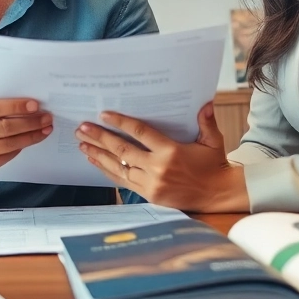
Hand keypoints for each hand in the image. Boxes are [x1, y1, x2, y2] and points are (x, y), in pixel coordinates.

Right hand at [0, 90, 52, 181]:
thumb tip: (12, 93)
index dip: (16, 106)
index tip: (35, 104)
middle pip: (5, 128)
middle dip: (30, 122)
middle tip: (47, 117)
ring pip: (9, 144)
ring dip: (31, 136)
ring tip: (45, 129)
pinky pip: (5, 157)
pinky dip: (19, 148)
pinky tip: (29, 140)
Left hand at [75, 103, 248, 212]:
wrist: (216, 194)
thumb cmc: (214, 165)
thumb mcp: (213, 141)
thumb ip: (206, 122)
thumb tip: (206, 103)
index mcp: (171, 151)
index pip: (140, 133)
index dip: (120, 123)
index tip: (104, 114)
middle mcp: (158, 168)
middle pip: (123, 150)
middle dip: (100, 138)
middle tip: (82, 129)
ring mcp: (151, 183)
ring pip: (118, 167)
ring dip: (99, 155)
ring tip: (83, 145)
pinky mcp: (149, 195)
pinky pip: (123, 182)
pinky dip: (108, 171)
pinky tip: (96, 162)